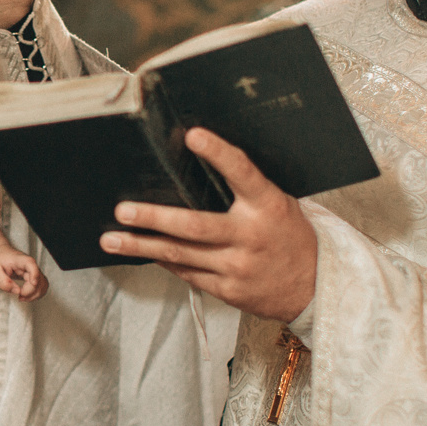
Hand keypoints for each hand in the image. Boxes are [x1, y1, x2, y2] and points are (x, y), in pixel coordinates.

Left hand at [0, 245, 47, 301]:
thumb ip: (3, 282)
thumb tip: (16, 291)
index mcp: (20, 260)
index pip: (31, 264)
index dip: (34, 274)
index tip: (33, 283)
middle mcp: (30, 265)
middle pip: (38, 278)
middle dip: (30, 291)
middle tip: (19, 296)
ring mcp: (33, 271)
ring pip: (43, 284)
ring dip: (35, 295)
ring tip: (22, 297)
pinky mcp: (33, 276)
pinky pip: (41, 286)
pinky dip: (35, 294)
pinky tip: (25, 295)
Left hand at [99, 129, 316, 322]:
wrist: (315, 287)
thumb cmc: (290, 236)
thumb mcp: (280, 204)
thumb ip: (246, 190)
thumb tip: (201, 161)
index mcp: (269, 206)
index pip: (243, 173)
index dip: (218, 154)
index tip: (193, 136)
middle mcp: (251, 236)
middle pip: (195, 226)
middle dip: (154, 217)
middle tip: (123, 209)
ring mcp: (238, 266)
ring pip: (181, 254)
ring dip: (142, 245)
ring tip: (112, 238)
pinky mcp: (228, 289)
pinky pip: (187, 272)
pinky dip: (162, 261)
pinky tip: (142, 252)